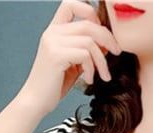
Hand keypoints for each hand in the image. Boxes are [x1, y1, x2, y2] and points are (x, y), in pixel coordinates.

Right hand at [19, 0, 121, 117]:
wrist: (36, 102)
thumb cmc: (54, 85)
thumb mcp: (73, 63)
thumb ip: (86, 50)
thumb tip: (108, 41)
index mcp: (54, 31)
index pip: (71, 4)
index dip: (90, 11)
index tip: (102, 29)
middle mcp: (52, 32)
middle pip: (88, 23)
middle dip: (107, 38)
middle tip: (116, 53)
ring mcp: (53, 42)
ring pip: (90, 41)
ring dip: (102, 60)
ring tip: (103, 75)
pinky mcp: (56, 55)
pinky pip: (85, 55)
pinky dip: (92, 68)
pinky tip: (88, 80)